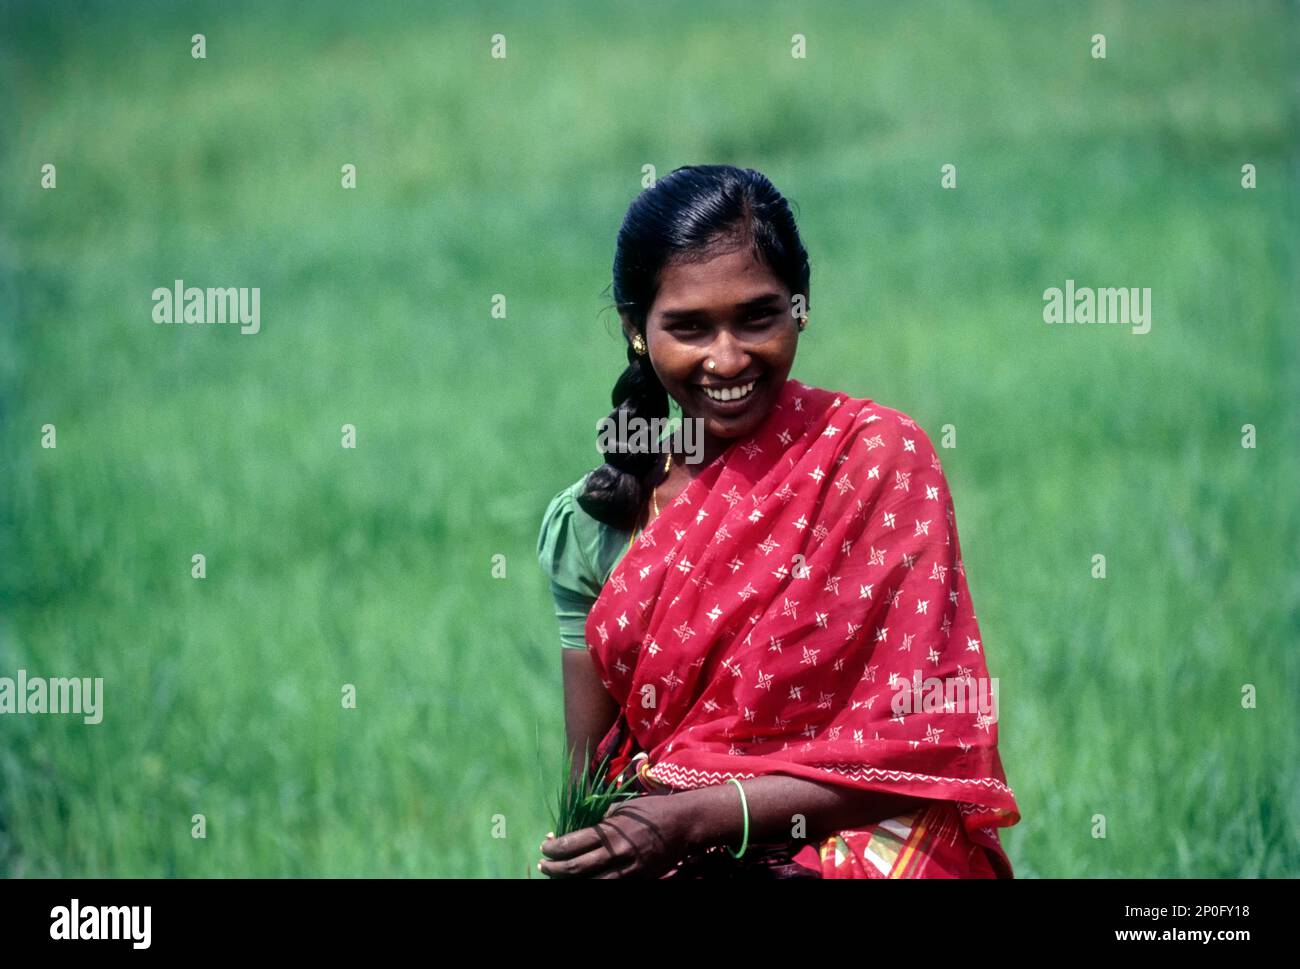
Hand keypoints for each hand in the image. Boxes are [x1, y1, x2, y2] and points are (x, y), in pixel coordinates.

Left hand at [539, 793, 690, 878]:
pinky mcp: (639, 878)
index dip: (554, 849)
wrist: (685, 823)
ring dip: (570, 882)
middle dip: (554, 869)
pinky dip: (594, 884)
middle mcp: (616, 852)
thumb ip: (604, 820)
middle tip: (543, 866)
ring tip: (558, 878)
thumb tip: (584, 830)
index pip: (572, 844)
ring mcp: (628, 869)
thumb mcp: (623, 807)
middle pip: (576, 868)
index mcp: (610, 830)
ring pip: (591, 883)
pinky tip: (585, 881)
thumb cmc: (652, 810)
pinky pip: (611, 886)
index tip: (545, 847)